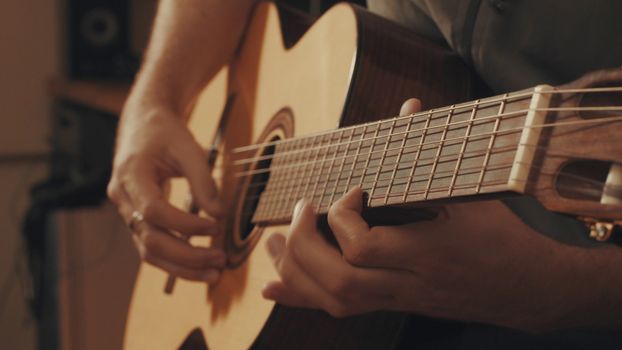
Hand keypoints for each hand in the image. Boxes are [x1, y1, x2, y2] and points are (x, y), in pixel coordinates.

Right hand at [108, 107, 224, 283]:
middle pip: (149, 240)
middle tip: (220, 260)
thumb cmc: (165, 133)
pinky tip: (199, 265)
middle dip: (187, 256)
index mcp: (130, 174)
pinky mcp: (136, 219)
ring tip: (213, 272)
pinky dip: (175, 260)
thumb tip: (219, 215)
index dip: (186, 224)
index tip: (216, 226)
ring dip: (182, 267)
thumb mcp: (188, 148)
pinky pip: (152, 247)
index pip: (154, 211)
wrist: (144, 123)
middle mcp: (122, 197)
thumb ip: (204, 181)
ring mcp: (126, 211)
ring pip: (148, 251)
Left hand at [261, 99, 594, 330]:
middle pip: (338, 281)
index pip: (363, 248)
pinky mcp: (393, 306)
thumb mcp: (473, 192)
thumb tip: (410, 106)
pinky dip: (301, 297)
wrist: (527, 289)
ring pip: (334, 301)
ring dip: (295, 270)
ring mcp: (399, 299)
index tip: (352, 191)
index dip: (343, 217)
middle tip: (300, 210)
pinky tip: (275, 286)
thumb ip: (434, 152)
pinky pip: (340, 312)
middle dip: (304, 246)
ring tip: (273, 241)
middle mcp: (409, 282)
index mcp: (429, 251)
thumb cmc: (502, 237)